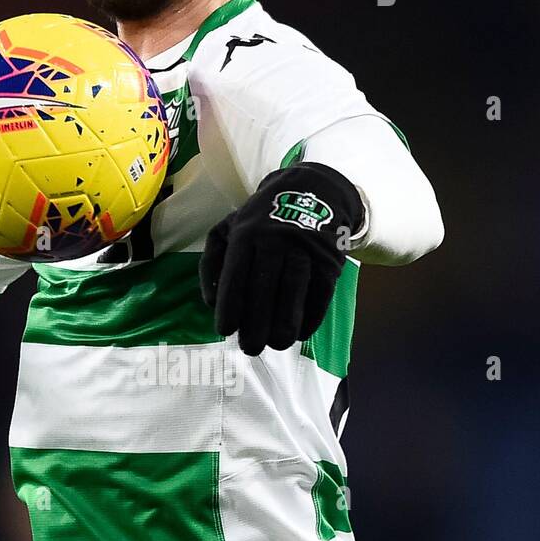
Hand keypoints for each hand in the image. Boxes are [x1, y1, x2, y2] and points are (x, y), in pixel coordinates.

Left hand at [200, 162, 363, 355]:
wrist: (312, 192)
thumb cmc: (260, 220)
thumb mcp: (227, 229)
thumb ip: (211, 262)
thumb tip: (210, 301)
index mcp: (245, 233)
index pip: (236, 273)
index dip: (230, 304)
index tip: (225, 330)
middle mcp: (274, 240)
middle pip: (265, 286)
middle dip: (256, 321)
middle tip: (250, 348)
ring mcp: (304, 248)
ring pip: (294, 289)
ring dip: (285, 321)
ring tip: (277, 344)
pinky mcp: (329, 258)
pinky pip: (321, 291)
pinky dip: (312, 315)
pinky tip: (301, 333)